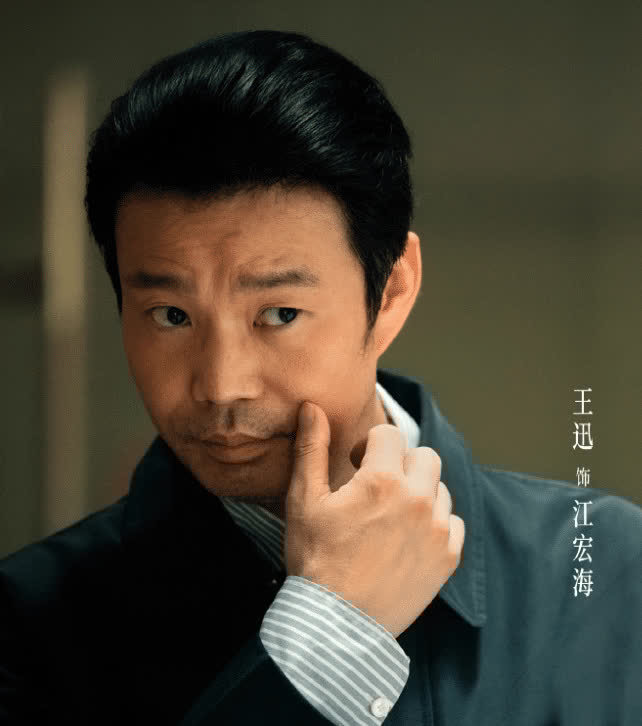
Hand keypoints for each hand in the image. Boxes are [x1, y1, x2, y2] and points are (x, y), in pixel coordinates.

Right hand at [284, 400, 464, 638]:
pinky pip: (453, 523)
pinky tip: (410, 537)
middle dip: (401, 462)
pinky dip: (436, 523)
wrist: (335, 625)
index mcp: (383, 480)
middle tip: (378, 486)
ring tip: (393, 514)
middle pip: (425, 456)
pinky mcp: (448, 559)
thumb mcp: (304, 500)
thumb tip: (312, 407)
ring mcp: (437, 531)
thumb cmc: (315, 559)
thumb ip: (311, 448)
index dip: (369, 444)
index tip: (355, 463)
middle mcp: (417, 500)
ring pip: (440, 489)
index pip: (390, 434)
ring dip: (419, 492)